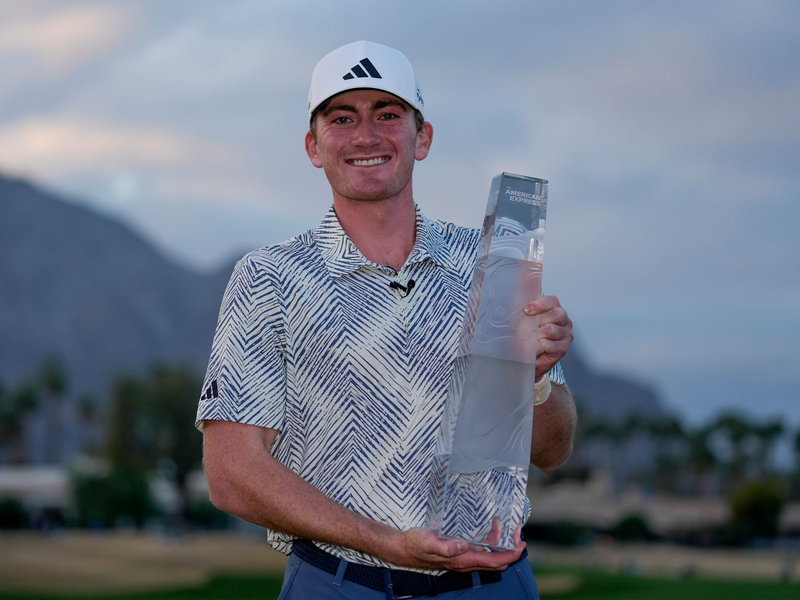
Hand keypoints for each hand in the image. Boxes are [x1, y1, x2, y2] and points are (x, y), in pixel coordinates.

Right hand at [390, 527, 524, 571]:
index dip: (510, 554)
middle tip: (518, 532)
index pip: (494, 562)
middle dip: (511, 549)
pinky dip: (491, 541)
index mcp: (462, 560)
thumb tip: (464, 545)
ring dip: (502, 544)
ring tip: (506, 526)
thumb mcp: (427, 542)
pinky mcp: (460, 553)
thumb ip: (445, 546)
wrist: (404, 548)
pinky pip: (481, 551)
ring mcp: (463, 558)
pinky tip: (490, 528)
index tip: (520, 543)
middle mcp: (466, 562)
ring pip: (490, 556)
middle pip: (497, 562)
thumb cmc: (415, 544)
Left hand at [524, 295, 572, 380]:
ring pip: (550, 329)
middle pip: (557, 314)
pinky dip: (536, 347)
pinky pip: (547, 344)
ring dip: (535, 336)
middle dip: (538, 321)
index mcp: (554, 310)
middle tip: (526, 329)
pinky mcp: (563, 348)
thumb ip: (521, 311)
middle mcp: (564, 321)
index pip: (552, 301)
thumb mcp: (523, 322)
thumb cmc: (526, 338)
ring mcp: (566, 335)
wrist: (528, 360)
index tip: (526, 310)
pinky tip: (533, 350)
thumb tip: (510, 302)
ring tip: (528, 341)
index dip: (540, 304)